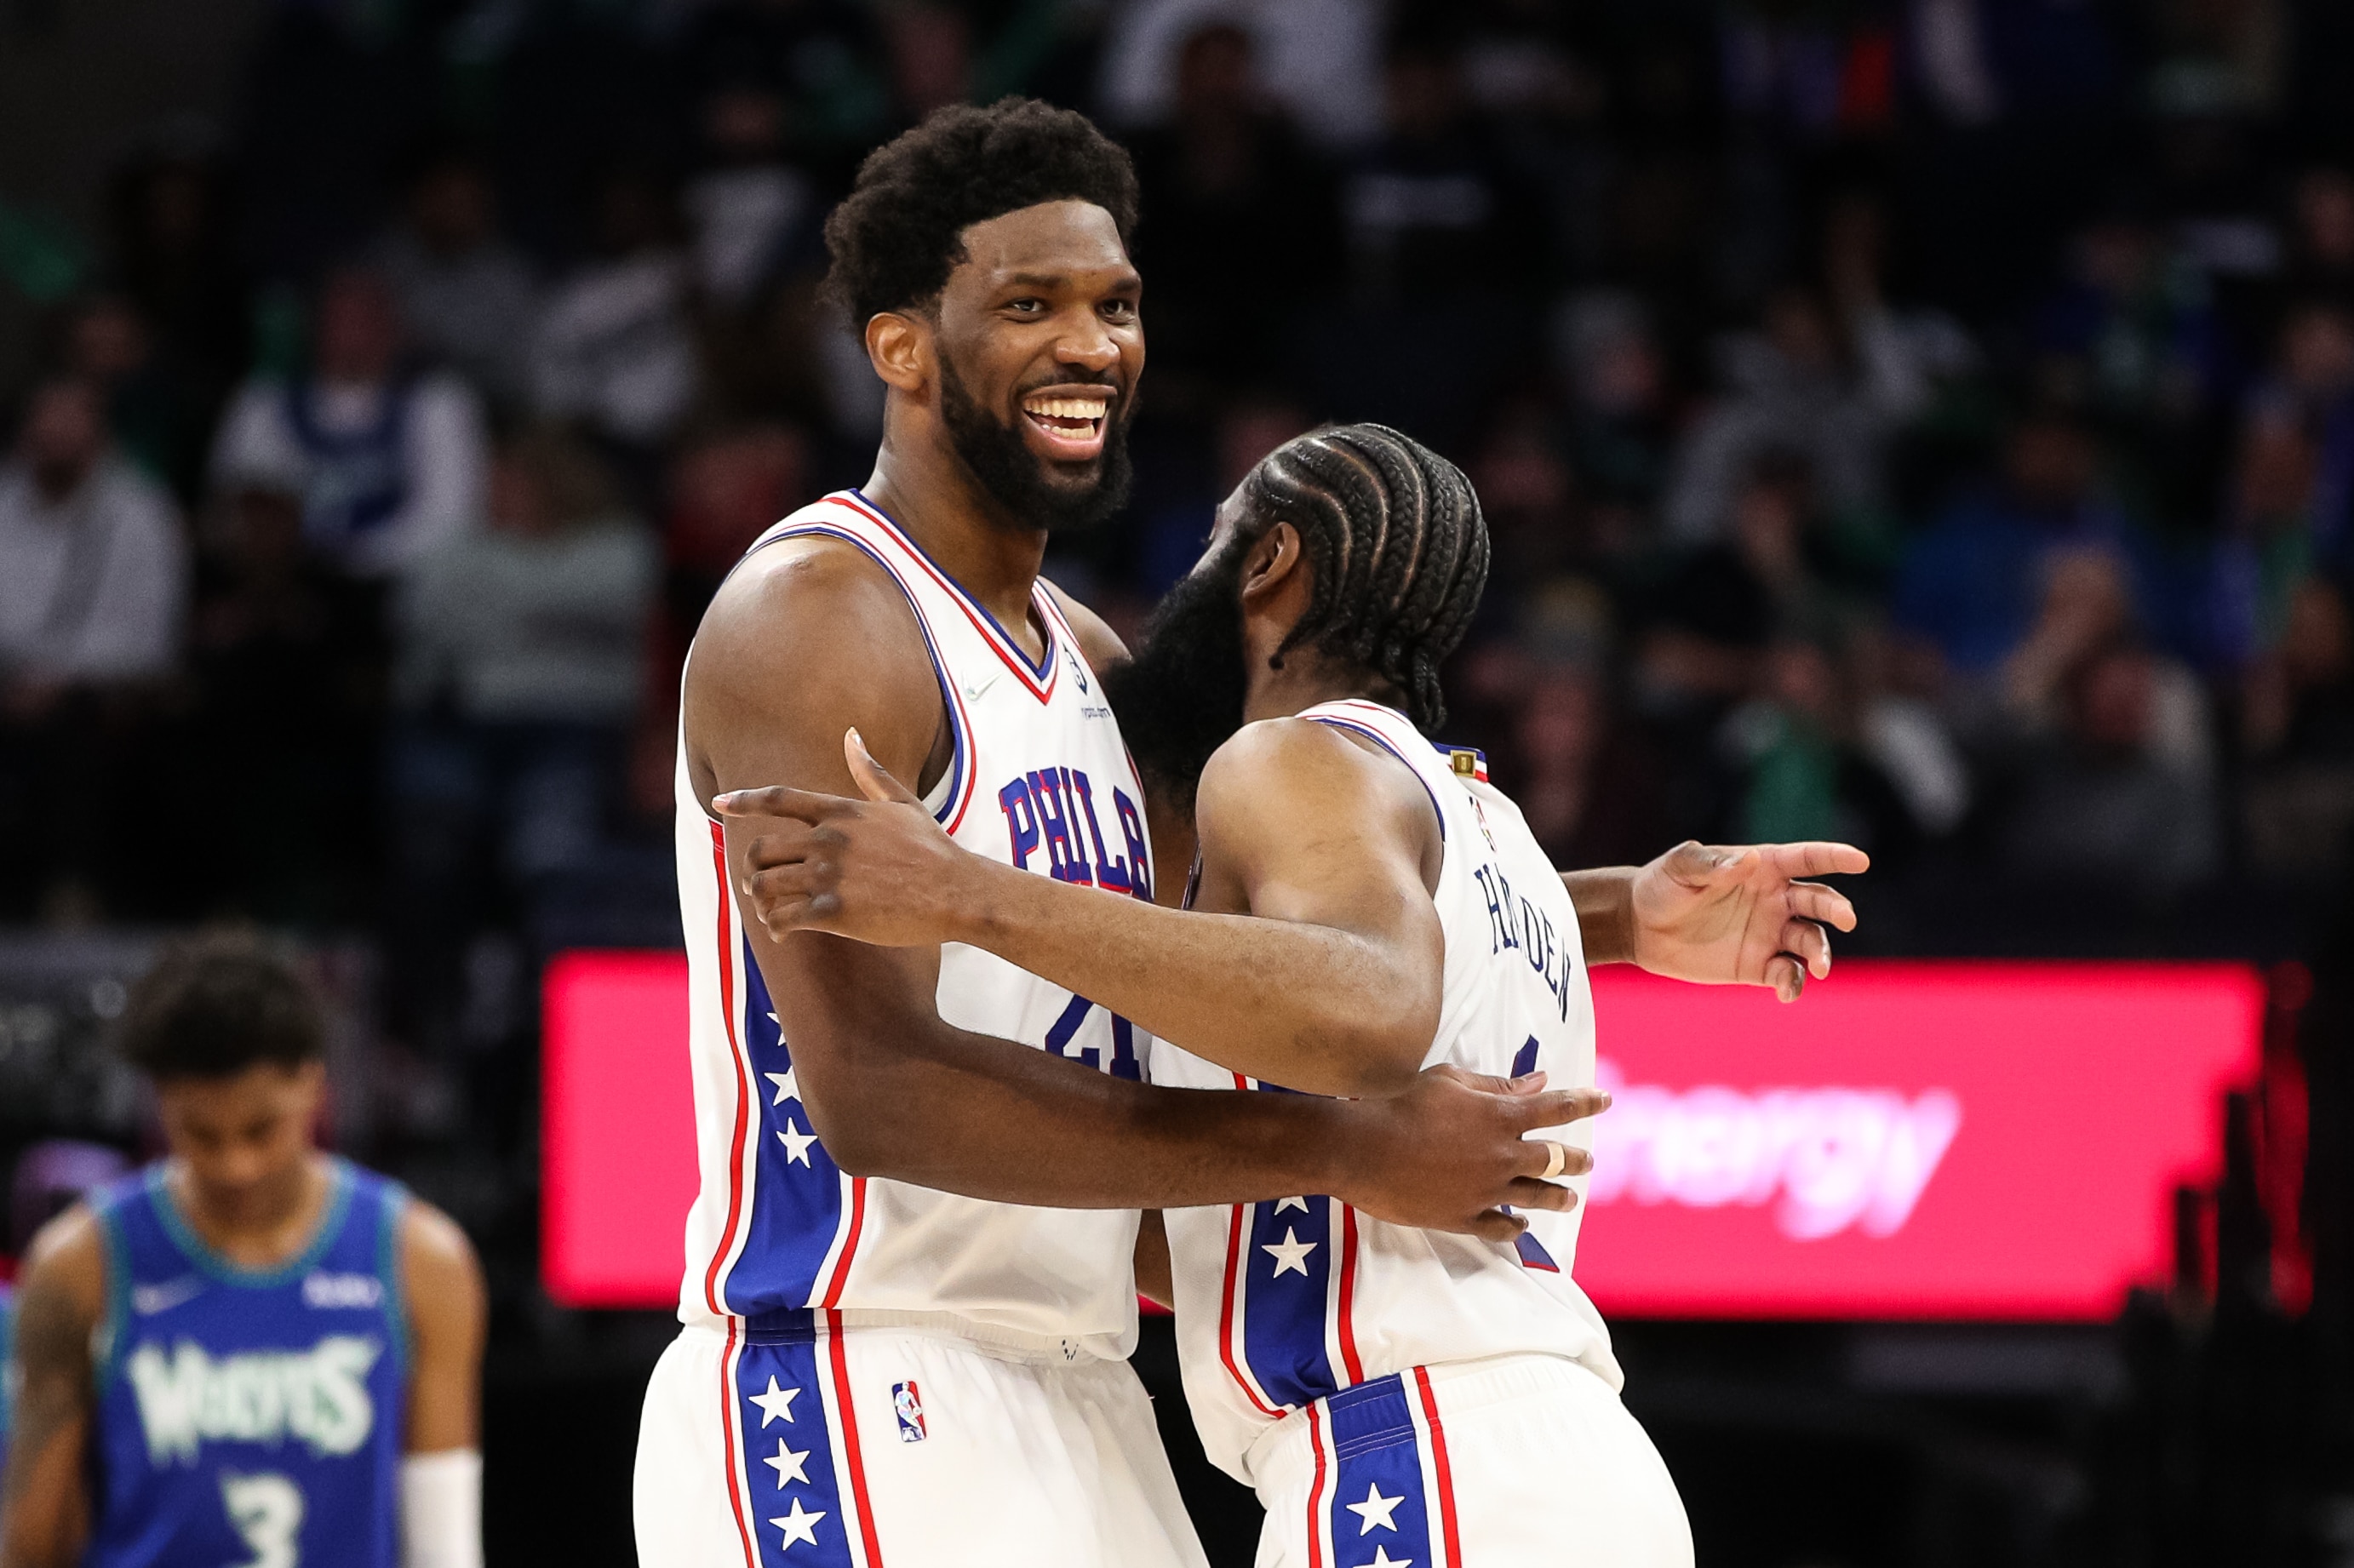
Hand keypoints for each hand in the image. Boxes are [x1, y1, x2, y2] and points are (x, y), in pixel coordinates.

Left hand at [714, 729, 986, 947]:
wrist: (959, 892)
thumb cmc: (934, 849)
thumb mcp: (903, 803)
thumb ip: (870, 772)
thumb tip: (851, 735)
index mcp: (842, 812)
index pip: (779, 799)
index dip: (744, 801)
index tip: (719, 805)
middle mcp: (829, 841)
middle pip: (761, 848)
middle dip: (752, 868)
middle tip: (759, 882)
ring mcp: (830, 877)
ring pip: (764, 885)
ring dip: (761, 899)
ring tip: (771, 909)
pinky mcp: (835, 913)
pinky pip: (783, 918)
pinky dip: (776, 926)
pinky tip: (784, 931)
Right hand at [1336, 1065, 1606, 1241]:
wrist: (1362, 1150)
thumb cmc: (1401, 1103)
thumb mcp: (1450, 1080)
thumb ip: (1498, 1084)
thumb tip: (1537, 1081)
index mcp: (1501, 1117)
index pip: (1557, 1108)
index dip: (1585, 1101)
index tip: (1605, 1099)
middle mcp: (1501, 1156)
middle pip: (1555, 1159)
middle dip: (1577, 1158)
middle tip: (1588, 1160)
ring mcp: (1485, 1191)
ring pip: (1537, 1197)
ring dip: (1559, 1197)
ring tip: (1571, 1198)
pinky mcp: (1463, 1217)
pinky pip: (1501, 1228)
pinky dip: (1515, 1227)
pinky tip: (1521, 1226)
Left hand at [1629, 840, 1867, 1001]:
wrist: (1640, 927)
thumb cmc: (1662, 886)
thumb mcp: (1680, 868)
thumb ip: (1713, 864)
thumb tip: (1749, 859)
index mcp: (1762, 867)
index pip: (1806, 859)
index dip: (1835, 857)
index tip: (1860, 861)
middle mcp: (1774, 900)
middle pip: (1819, 902)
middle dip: (1837, 909)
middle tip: (1847, 918)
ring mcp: (1769, 933)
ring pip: (1810, 941)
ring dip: (1820, 952)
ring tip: (1817, 967)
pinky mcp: (1758, 965)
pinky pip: (1787, 974)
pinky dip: (1794, 983)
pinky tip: (1788, 992)